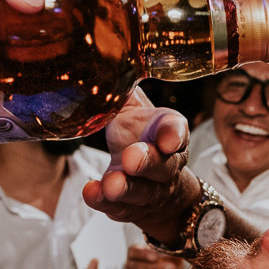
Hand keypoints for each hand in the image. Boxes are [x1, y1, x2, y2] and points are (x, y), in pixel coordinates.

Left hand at [83, 88, 200, 244]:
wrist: (155, 184)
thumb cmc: (140, 136)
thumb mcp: (135, 111)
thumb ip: (122, 91)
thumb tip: (100, 59)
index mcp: (169, 133)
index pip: (176, 131)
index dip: (172, 135)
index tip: (165, 138)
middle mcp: (167, 164)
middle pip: (164, 165)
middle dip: (147, 162)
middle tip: (130, 158)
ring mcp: (151, 190)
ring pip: (144, 191)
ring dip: (127, 188)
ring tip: (110, 185)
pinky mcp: (131, 208)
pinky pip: (121, 208)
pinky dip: (105, 202)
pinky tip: (92, 193)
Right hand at [126, 244, 185, 268]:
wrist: (148, 262)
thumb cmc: (154, 251)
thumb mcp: (156, 247)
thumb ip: (163, 250)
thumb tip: (176, 254)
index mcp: (132, 252)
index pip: (136, 254)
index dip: (145, 256)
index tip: (156, 257)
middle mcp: (130, 266)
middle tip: (173, 268)